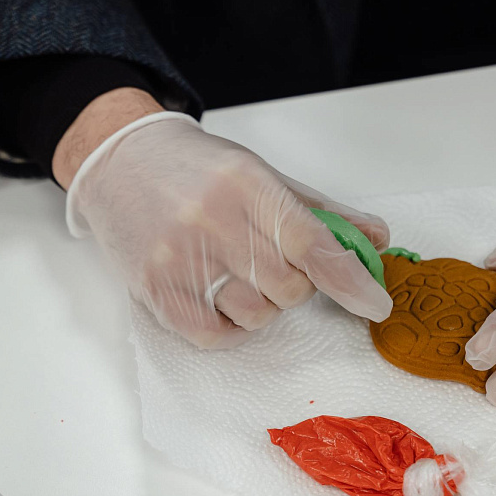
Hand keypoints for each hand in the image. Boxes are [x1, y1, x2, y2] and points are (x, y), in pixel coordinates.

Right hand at [63, 100, 392, 348]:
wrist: (119, 160)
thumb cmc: (197, 168)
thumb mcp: (264, 175)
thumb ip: (323, 212)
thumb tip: (376, 239)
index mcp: (248, 187)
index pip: (313, 245)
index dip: (351, 280)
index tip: (376, 303)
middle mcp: (213, 222)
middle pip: (289, 288)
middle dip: (295, 284)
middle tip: (271, 260)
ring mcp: (180, 259)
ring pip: (256, 315)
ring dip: (262, 305)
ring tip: (238, 272)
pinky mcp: (154, 290)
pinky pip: (215, 336)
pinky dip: (229, 327)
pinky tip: (220, 296)